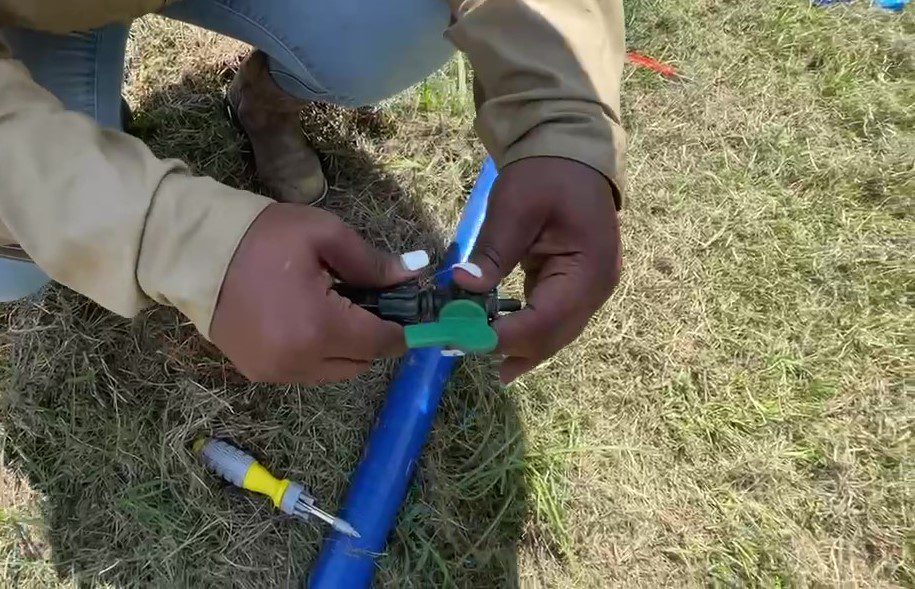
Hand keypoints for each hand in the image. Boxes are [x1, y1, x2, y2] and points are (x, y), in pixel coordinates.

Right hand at [210, 203, 420, 383]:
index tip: (408, 309)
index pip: (382, 343)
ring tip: (331, 308)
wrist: (193, 251)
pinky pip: (306, 372)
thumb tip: (412, 275)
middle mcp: (299, 362)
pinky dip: (317, 354)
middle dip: (372, 336)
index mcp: (319, 329)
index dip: (401, 327)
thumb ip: (371, 262)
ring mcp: (275, 373)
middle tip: (364, 301)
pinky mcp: (257, 374)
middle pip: (361, 362)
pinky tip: (305, 320)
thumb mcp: (324, 235)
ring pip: (334, 372)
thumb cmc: (263, 237)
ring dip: (345, 348)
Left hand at [454, 157, 621, 382]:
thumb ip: (493, 251)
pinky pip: (552, 319)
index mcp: (589, 269)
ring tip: (483, 360)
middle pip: (553, 335)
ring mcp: (590, 289)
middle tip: (463, 349)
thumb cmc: (545, 174)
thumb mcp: (515, 207)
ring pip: (555, 334)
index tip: (464, 337)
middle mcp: (596, 288)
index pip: (546, 319)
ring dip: (520, 348)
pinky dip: (527, 332)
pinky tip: (502, 344)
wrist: (571, 152)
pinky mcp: (576, 286)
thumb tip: (463, 287)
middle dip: (511, 348)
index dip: (506, 335)